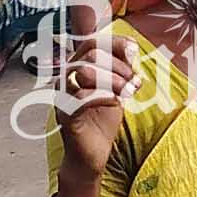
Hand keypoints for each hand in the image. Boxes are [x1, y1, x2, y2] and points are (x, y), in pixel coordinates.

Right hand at [53, 0, 138, 178]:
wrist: (93, 154)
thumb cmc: (101, 121)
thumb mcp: (116, 89)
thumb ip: (120, 68)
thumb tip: (131, 48)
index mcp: (76, 68)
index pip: (92, 42)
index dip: (114, 42)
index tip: (134, 50)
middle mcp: (65, 78)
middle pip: (90, 54)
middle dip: (118, 66)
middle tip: (132, 82)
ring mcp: (62, 95)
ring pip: (85, 71)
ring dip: (113, 80)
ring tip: (127, 93)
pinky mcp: (65, 114)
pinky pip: (83, 96)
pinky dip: (105, 96)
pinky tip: (117, 103)